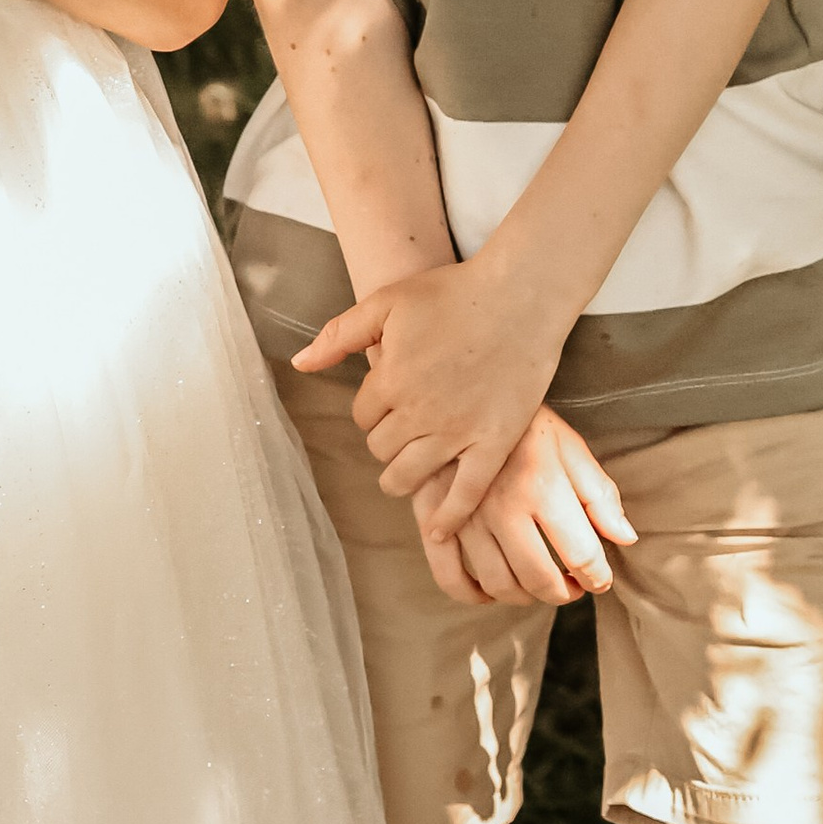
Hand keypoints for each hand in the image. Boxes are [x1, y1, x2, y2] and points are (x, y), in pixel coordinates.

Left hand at [295, 249, 570, 531]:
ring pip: (409, 477)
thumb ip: (340, 335)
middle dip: (386, 439)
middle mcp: (419, 413)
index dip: (373, 407)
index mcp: (390, 381)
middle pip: (381, 448)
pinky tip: (439, 531)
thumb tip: (300, 363)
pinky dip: (449, 516)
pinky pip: (466, 493)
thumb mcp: (387, 302)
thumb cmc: (454, 292)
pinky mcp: (494, 443)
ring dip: (400, 478)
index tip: (391, 396)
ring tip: (405, 472)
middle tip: (402, 428)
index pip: (362, 416)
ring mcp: (457, 432)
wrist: (521, 296)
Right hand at [442, 407, 634, 604]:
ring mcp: (463, 517)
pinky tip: (490, 590)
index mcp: (542, 486)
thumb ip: (599, 494)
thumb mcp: (568, 446)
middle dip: (564, 593)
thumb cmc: (522, 423)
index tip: (599, 579)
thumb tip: (625, 539)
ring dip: (524, 597)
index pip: (581, 555)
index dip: (598, 577)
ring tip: (537, 585)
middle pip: (539, 579)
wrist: (459, 394)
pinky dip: (473, 595)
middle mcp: (502, 507)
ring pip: (498, 584)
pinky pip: (450, 578)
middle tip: (572, 586)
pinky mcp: (432, 520)